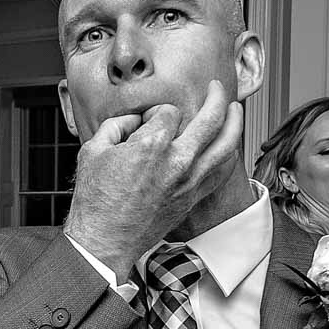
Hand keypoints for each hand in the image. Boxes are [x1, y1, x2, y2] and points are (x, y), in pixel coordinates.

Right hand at [63, 80, 244, 274]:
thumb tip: (133, 120)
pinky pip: (221, 173)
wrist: (105, 240)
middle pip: (211, 119)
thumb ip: (116, 125)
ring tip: (235, 110)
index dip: (156, 111)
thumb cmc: (95, 200)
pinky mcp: (192, 198)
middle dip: (216, 98)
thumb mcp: (93, 150)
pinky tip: (230, 147)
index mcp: (152, 145)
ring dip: (235, 123)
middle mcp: (178, 161)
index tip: (146, 120)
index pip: (168, 111)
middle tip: (216, 88)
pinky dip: (229, 156)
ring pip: (226, 145)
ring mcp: (189, 181)